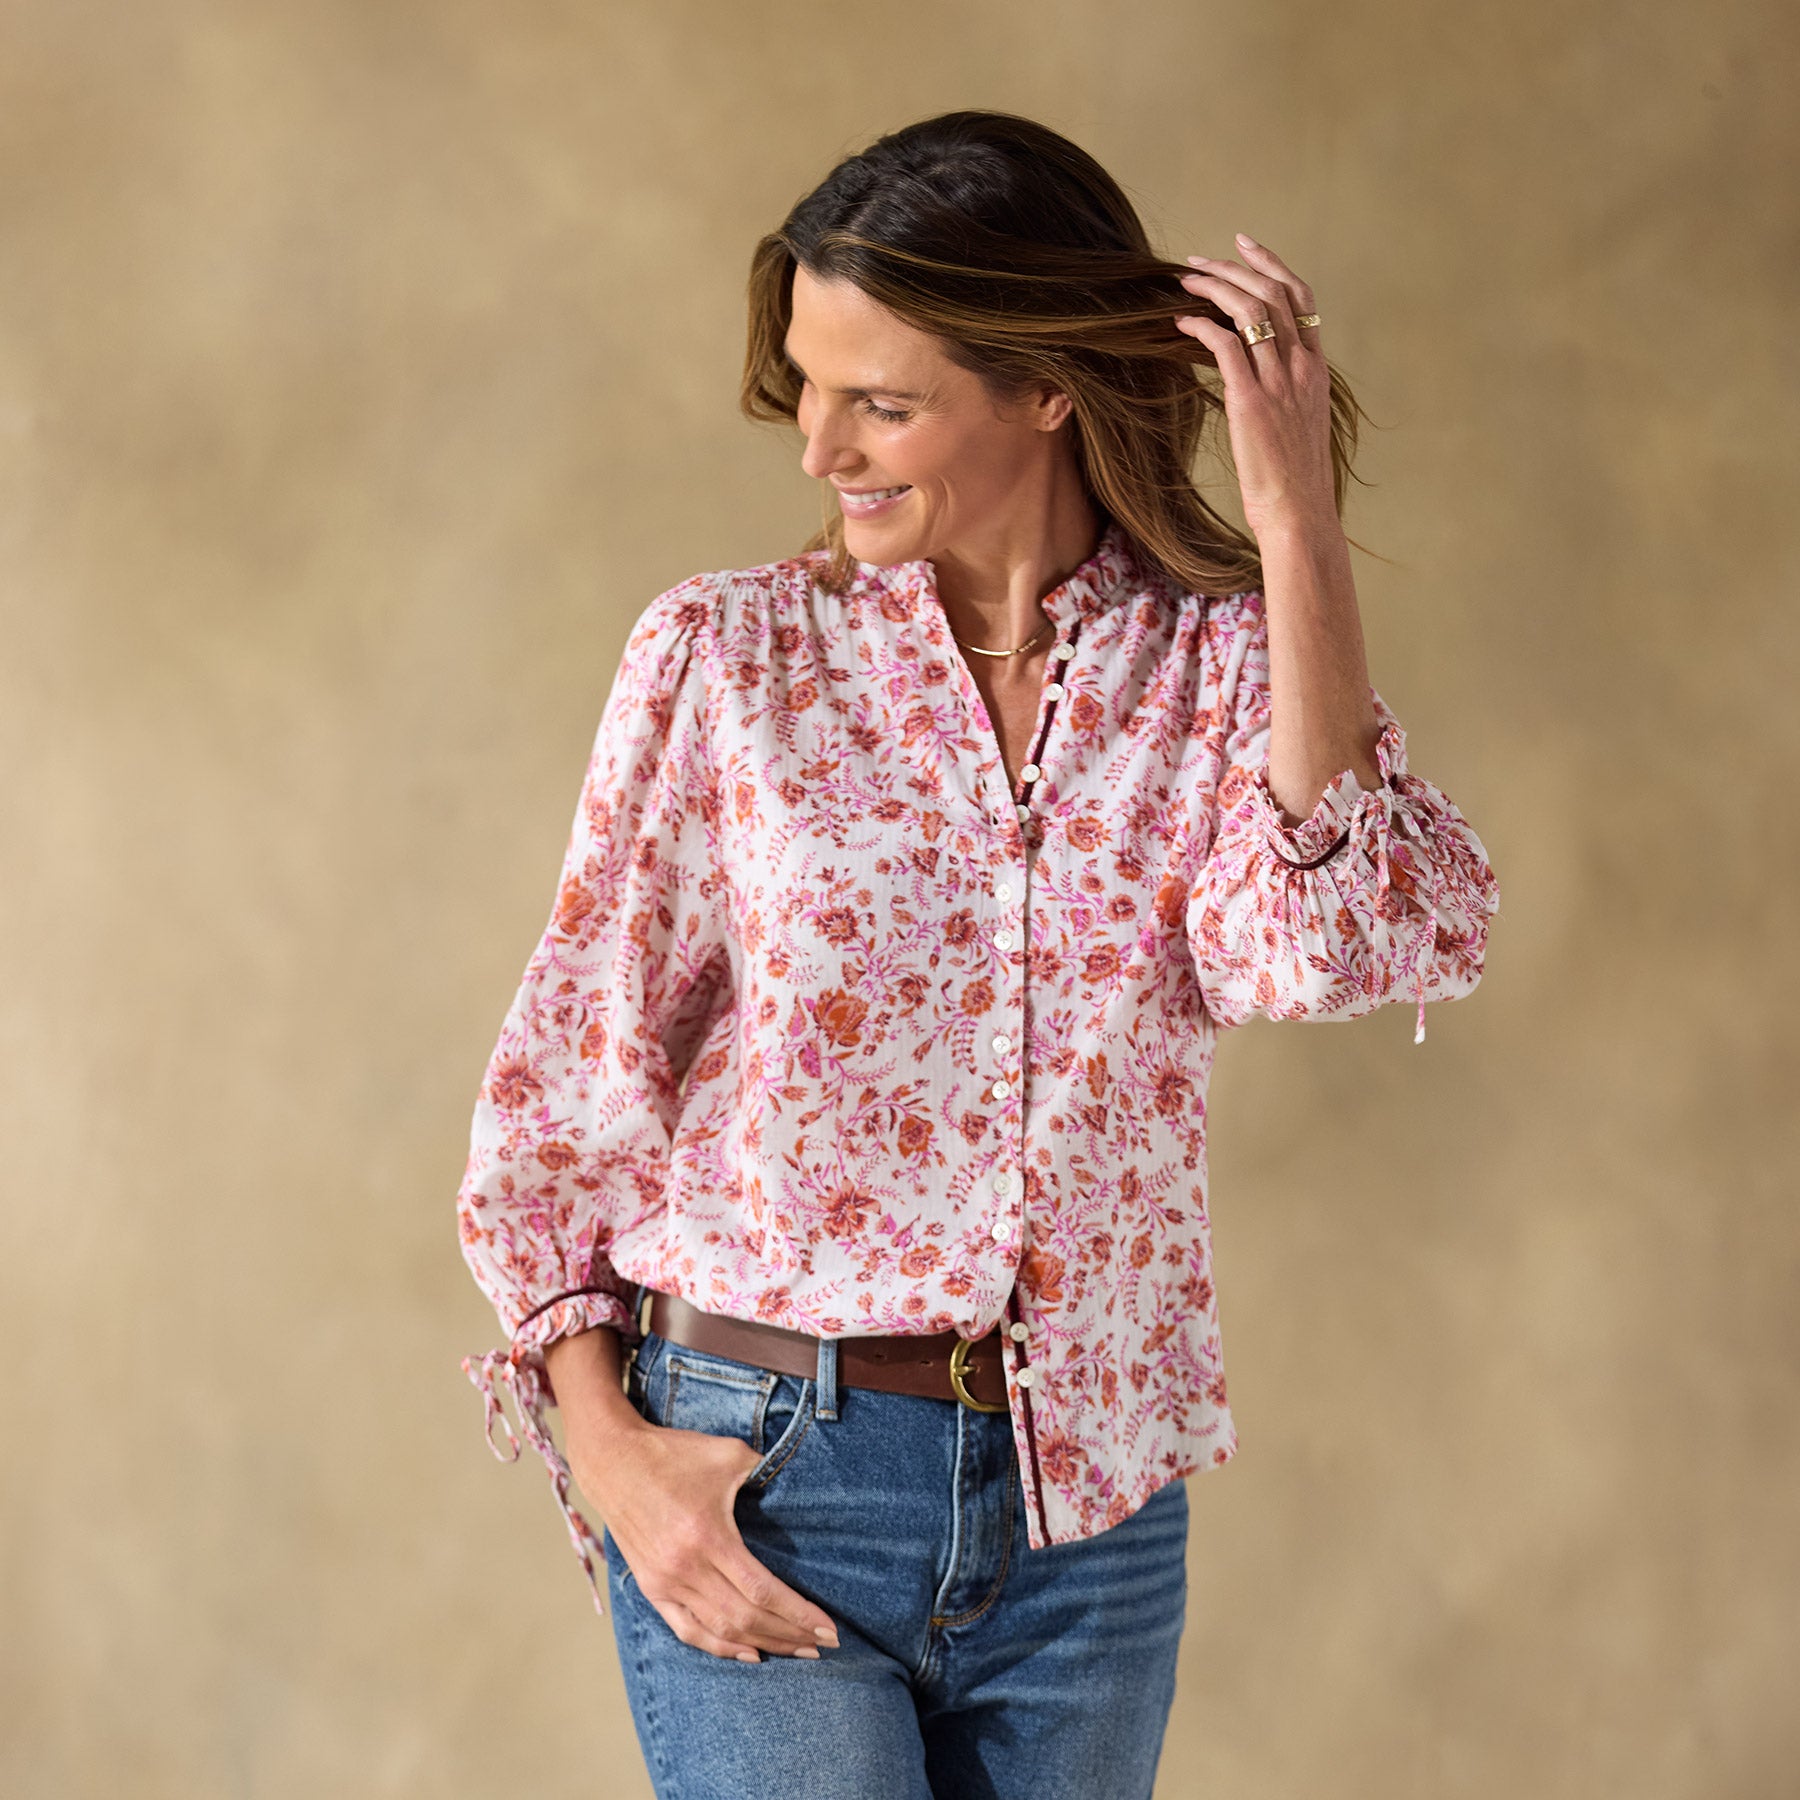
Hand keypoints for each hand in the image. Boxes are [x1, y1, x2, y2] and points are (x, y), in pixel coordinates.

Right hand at [567, 1404, 840, 1662]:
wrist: (614, 1460)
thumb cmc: (674, 1454)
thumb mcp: (727, 1454)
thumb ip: (765, 1471)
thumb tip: (801, 1484)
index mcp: (708, 1536)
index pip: (762, 1591)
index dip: (798, 1613)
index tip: (828, 1628)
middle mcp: (685, 1568)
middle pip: (746, 1619)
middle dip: (789, 1635)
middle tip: (824, 1644)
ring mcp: (665, 1583)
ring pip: (720, 1631)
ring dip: (762, 1645)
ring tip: (797, 1650)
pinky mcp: (652, 1589)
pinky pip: (688, 1631)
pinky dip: (720, 1648)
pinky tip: (749, 1653)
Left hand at [1174, 233, 1335, 543]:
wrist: (1299, 512)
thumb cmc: (1295, 481)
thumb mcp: (1300, 425)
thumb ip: (1287, 393)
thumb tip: (1259, 379)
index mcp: (1315, 369)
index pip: (1300, 297)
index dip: (1272, 264)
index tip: (1245, 245)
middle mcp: (1301, 367)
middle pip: (1272, 293)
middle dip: (1232, 268)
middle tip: (1197, 262)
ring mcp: (1278, 382)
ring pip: (1250, 310)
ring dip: (1214, 288)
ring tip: (1184, 282)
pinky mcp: (1251, 401)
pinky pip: (1226, 344)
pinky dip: (1202, 325)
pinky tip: (1180, 322)